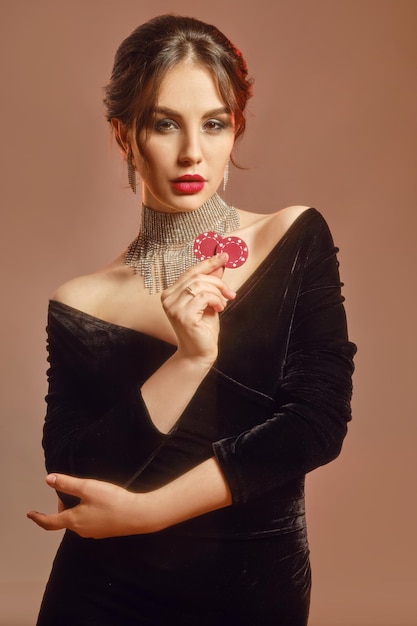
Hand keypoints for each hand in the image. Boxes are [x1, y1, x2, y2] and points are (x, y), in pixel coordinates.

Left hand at [27, 474, 144, 538]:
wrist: (138, 515)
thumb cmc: (111, 500)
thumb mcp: (87, 488)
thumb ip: (67, 484)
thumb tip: (48, 480)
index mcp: (73, 520)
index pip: (50, 522)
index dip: (38, 518)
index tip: (30, 514)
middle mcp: (81, 530)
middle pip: (64, 519)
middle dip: (62, 506)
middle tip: (68, 489)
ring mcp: (94, 533)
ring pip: (77, 520)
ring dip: (75, 509)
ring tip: (84, 494)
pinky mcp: (105, 531)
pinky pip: (89, 522)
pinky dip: (86, 512)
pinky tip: (98, 503)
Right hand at [161, 252, 235, 363]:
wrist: (199, 353)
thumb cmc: (203, 328)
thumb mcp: (209, 301)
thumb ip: (210, 283)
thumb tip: (219, 263)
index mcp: (171, 293)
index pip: (190, 271)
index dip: (208, 262)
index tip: (223, 256)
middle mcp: (168, 298)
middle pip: (197, 277)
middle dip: (218, 282)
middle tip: (230, 293)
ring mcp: (173, 307)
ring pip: (200, 285)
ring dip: (218, 293)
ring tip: (223, 304)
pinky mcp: (182, 315)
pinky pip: (203, 297)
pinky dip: (216, 300)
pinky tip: (219, 309)